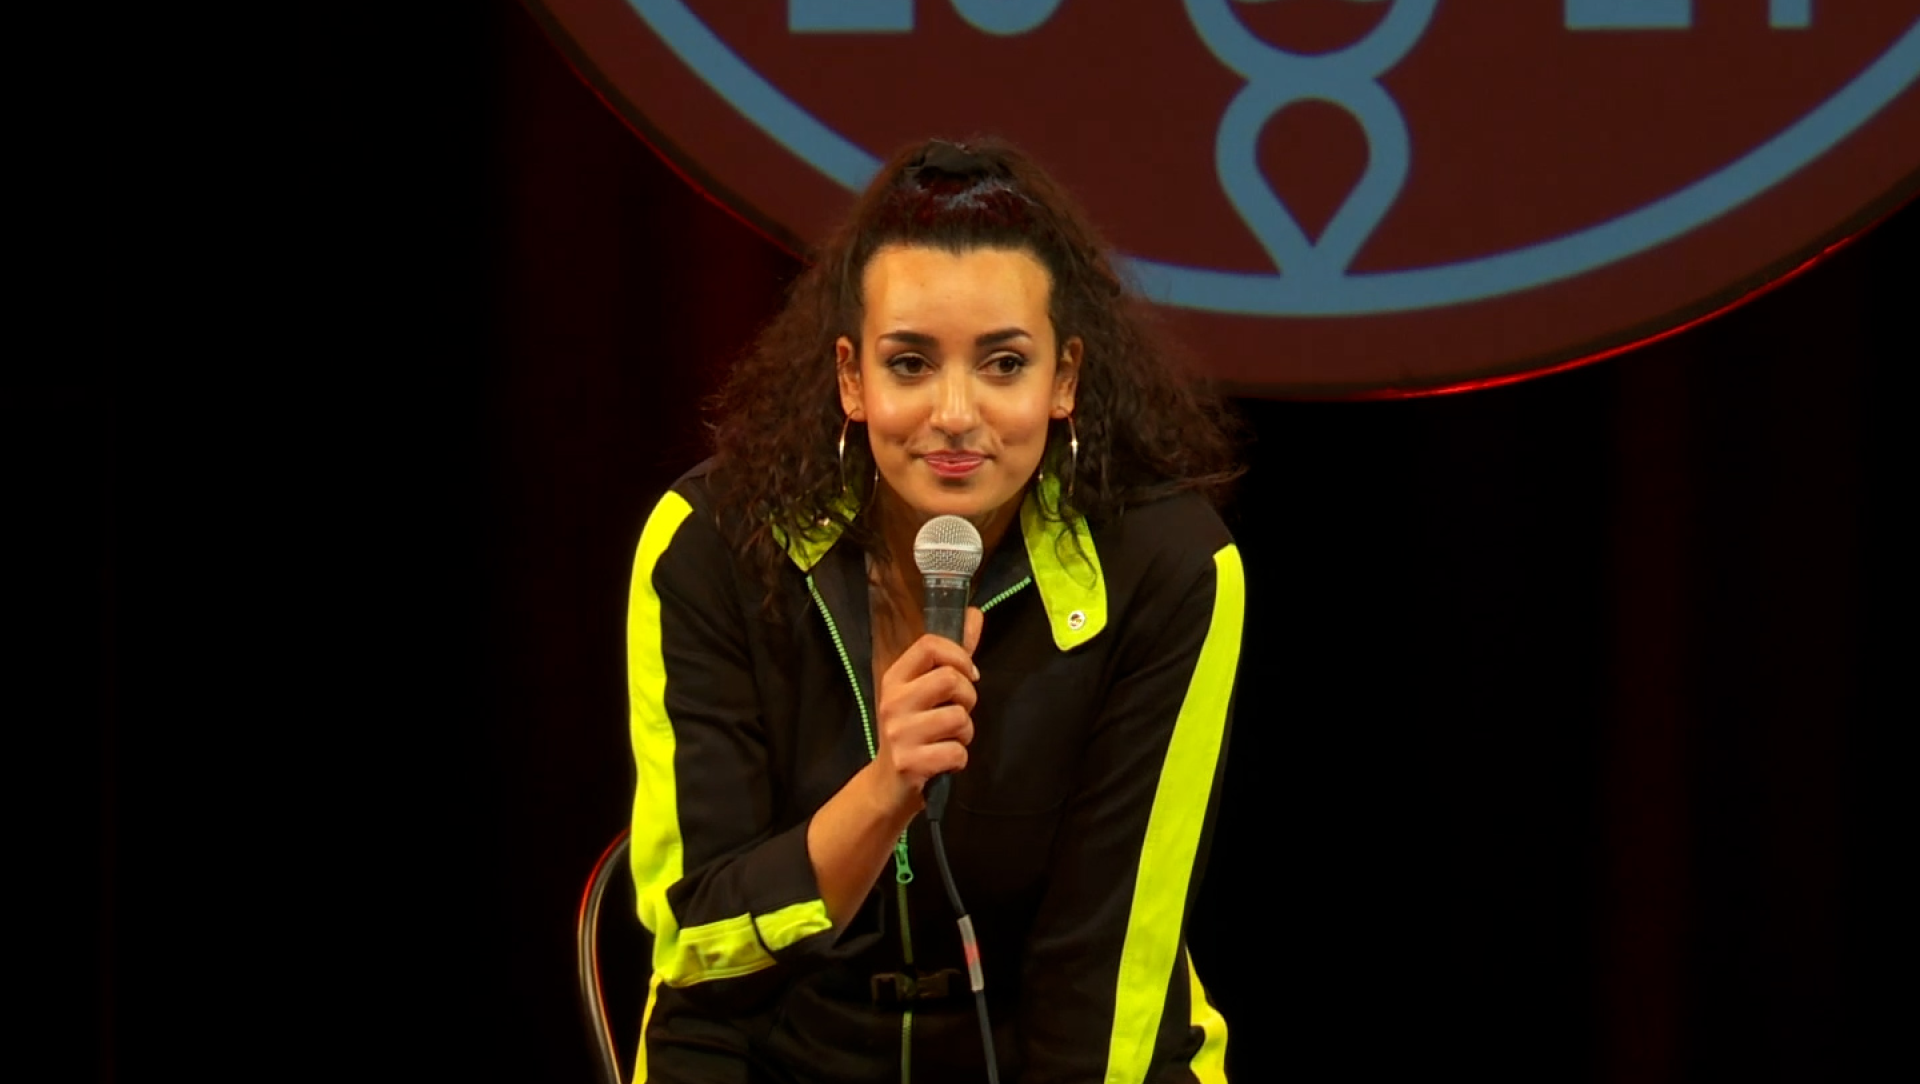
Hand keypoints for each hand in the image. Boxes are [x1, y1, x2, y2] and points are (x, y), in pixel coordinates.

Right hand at [872, 607, 983, 811]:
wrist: (887, 785)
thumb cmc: (915, 731)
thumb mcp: (925, 691)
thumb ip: (952, 655)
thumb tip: (974, 614)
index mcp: (895, 678)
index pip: (929, 646)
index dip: (958, 656)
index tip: (968, 674)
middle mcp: (892, 701)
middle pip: (950, 680)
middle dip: (968, 697)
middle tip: (958, 712)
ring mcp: (899, 733)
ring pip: (958, 717)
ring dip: (965, 732)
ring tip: (949, 739)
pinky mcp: (909, 763)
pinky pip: (957, 752)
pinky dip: (959, 759)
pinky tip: (943, 761)